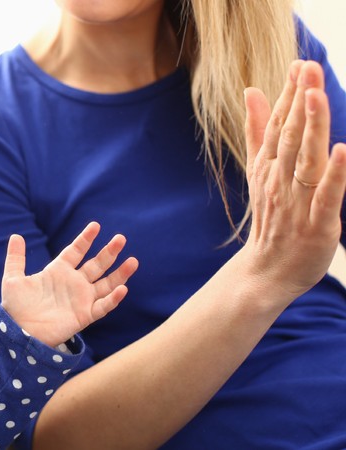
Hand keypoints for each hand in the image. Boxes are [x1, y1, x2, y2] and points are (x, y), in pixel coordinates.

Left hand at [0, 222, 137, 346]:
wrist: (18, 333)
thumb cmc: (16, 307)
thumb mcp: (13, 279)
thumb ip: (16, 258)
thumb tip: (16, 236)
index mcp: (58, 271)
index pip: (76, 251)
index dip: (86, 239)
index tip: (95, 225)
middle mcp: (73, 283)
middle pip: (96, 264)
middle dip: (109, 252)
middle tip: (121, 238)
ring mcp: (81, 299)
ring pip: (106, 284)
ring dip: (120, 274)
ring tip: (133, 261)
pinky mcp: (84, 316)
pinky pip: (103, 306)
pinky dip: (113, 299)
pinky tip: (122, 289)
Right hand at [242, 60, 345, 300]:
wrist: (266, 271)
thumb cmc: (271, 219)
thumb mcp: (259, 172)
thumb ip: (257, 131)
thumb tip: (252, 91)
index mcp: (268, 167)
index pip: (278, 126)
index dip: (289, 96)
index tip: (300, 65)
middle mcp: (279, 181)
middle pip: (289, 137)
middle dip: (299, 102)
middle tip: (307, 68)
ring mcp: (297, 202)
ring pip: (305, 160)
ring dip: (311, 128)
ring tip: (316, 97)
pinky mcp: (317, 224)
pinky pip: (326, 196)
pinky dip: (333, 174)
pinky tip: (341, 150)